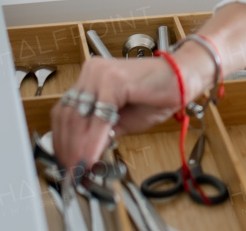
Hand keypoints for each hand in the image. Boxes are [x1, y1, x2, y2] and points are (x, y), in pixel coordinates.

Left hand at [50, 56, 181, 169]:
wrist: (183, 78)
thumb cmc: (157, 95)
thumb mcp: (123, 120)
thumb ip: (102, 132)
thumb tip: (83, 153)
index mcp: (89, 78)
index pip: (64, 112)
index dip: (61, 141)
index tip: (66, 163)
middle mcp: (91, 72)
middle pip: (67, 116)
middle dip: (67, 149)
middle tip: (72, 171)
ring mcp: (100, 74)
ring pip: (77, 118)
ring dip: (77, 148)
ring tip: (80, 168)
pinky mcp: (114, 80)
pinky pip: (98, 118)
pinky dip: (92, 142)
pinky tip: (92, 157)